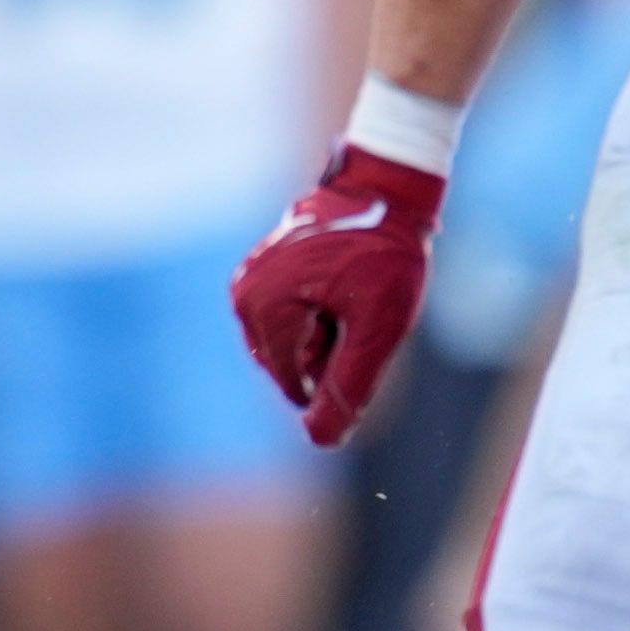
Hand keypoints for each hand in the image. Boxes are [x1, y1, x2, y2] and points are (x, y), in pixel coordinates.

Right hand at [232, 143, 443, 446]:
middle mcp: (245, 294)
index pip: (295, 383)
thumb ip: (347, 388)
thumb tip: (320, 441)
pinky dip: (317, 318)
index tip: (366, 340)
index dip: (337, 378)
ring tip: (350, 297)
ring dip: (323, 337)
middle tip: (359, 311)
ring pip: (289, 346)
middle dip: (327, 354)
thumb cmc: (384, 256)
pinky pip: (288, 322)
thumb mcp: (377, 330)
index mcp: (265, 306)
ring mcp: (249, 280)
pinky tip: (341, 289)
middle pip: (289, 366)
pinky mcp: (260, 272)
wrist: (384, 189)